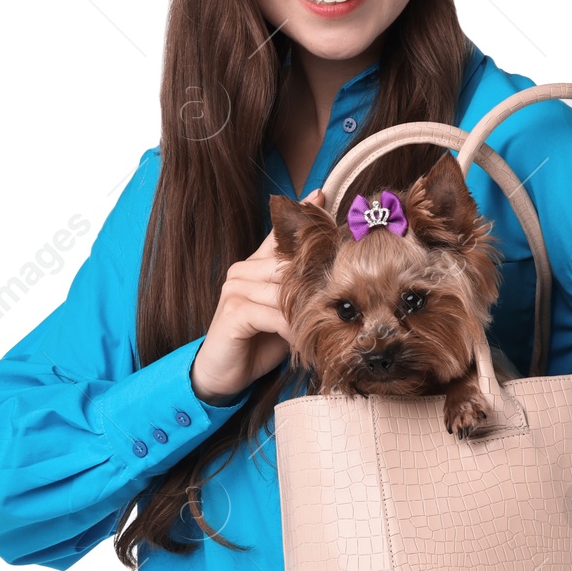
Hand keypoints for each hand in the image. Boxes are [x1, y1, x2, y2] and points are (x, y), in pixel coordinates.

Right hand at [191, 188, 324, 403]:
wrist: (224, 375)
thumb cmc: (259, 343)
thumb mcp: (285, 313)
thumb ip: (300, 292)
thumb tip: (335, 277)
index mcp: (255, 266)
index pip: (279, 236)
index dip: (300, 215)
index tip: (322, 195)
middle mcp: (242, 270)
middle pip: (287, 263)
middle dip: (317, 274)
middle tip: (347, 280)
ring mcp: (235, 288)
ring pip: (283, 289)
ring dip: (307, 307)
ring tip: (330, 318)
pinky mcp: (233, 311)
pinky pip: (272, 313)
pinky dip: (291, 326)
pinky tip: (303, 337)